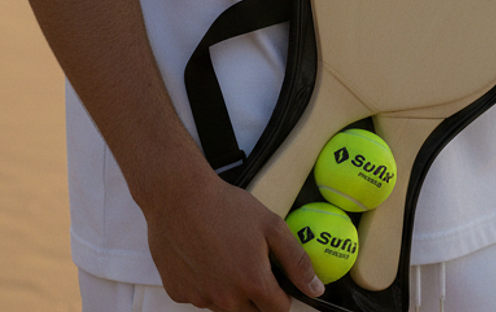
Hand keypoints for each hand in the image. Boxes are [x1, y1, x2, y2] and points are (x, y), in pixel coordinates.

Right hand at [143, 168, 324, 311]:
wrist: (178, 196)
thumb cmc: (224, 206)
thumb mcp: (271, 225)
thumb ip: (297, 261)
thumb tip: (316, 288)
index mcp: (253, 284)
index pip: (279, 310)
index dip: (281, 293)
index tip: (274, 277)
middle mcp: (226, 299)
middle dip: (255, 293)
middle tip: (247, 261)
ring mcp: (200, 298)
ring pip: (224, 305)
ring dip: (228, 289)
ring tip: (223, 253)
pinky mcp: (179, 293)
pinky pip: (199, 296)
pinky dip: (203, 282)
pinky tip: (202, 256)